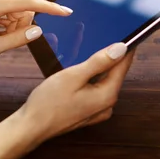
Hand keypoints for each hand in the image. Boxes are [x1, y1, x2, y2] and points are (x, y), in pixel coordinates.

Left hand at [0, 0, 71, 63]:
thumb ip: (18, 39)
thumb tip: (38, 30)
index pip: (28, 4)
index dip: (49, 8)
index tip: (66, 12)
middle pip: (24, 11)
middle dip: (21, 27)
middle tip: (3, 40)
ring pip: (20, 13)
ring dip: (15, 27)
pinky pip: (13, 12)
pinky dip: (10, 24)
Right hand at [18, 42, 133, 143]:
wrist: (32, 126)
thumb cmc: (48, 103)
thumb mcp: (73, 76)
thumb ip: (99, 62)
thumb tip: (121, 48)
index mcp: (107, 95)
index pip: (124, 65)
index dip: (126, 47)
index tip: (127, 32)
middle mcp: (107, 104)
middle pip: (115, 73)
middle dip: (110, 55)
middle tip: (104, 36)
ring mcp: (98, 110)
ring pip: (104, 80)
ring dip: (99, 66)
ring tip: (89, 50)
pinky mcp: (89, 111)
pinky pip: (96, 89)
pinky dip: (92, 77)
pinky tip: (80, 70)